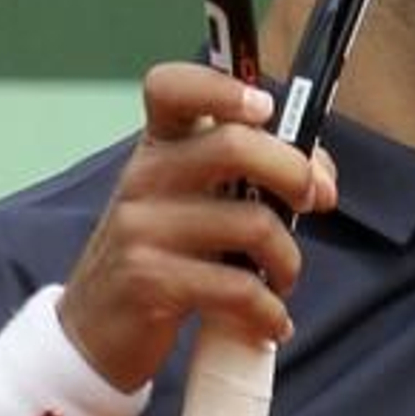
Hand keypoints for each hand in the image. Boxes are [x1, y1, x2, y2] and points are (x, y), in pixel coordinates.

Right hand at [58, 62, 337, 391]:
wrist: (95, 328)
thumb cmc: (164, 252)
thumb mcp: (195, 201)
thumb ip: (254, 172)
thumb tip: (319, 174)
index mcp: (158, 145)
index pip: (171, 87)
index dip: (221, 87)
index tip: (265, 108)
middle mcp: (145, 176)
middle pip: (235, 146)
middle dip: (295, 172)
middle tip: (316, 202)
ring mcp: (142, 228)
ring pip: (252, 222)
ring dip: (288, 258)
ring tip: (283, 278)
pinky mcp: (149, 281)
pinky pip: (237, 288)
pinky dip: (268, 309)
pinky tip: (270, 320)